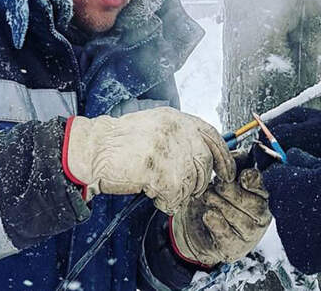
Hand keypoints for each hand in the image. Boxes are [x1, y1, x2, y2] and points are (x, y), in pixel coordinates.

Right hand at [63, 107, 233, 212]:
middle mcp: (176, 130)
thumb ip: (178, 136)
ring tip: (160, 190)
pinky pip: (175, 196)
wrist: (93, 149)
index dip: (223, 157)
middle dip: (199, 182)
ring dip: (178, 193)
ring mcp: (168, 149)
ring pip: (192, 182)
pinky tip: (153, 195)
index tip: (227, 173)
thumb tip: (201, 155)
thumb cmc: (119, 143)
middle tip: (185, 189)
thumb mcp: (154, 127)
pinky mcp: (159, 170)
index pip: (212, 136)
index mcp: (176, 118)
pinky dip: (166, 202)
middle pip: (204, 162)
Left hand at [170, 166, 270, 266]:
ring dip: (217, 203)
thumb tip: (241, 154)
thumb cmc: (214, 196)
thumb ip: (235, 162)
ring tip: (207, 198)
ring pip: (237, 216)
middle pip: (253, 202)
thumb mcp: (224, 173)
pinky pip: (225, 233)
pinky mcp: (234, 248)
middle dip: (228, 190)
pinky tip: (208, 214)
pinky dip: (214, 221)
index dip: (255, 181)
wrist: (195, 224)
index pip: (266, 187)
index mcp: (262, 193)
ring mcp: (251, 234)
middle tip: (215, 186)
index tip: (243, 177)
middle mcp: (262, 215)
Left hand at [261, 148, 320, 275]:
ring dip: (298, 219)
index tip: (294, 175)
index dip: (284, 174)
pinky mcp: (297, 256)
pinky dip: (307, 239)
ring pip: (287, 223)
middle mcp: (281, 211)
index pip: (271, 176)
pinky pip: (297, 243)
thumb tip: (290, 155)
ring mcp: (288, 236)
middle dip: (290, 197)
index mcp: (286, 185)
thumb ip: (304, 160)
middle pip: (278, 200)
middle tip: (315, 198)